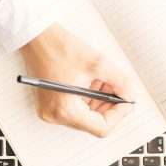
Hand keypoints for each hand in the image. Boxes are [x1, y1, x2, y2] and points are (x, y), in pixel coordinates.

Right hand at [19, 24, 134, 137]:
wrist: (36, 37)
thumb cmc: (59, 47)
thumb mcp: (98, 63)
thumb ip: (120, 82)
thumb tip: (129, 95)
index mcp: (65, 110)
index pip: (101, 128)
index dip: (118, 114)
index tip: (126, 101)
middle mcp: (55, 116)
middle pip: (93, 123)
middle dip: (109, 105)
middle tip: (117, 88)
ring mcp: (50, 111)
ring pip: (85, 116)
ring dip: (99, 101)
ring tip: (101, 80)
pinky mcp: (49, 104)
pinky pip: (75, 109)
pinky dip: (87, 98)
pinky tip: (91, 81)